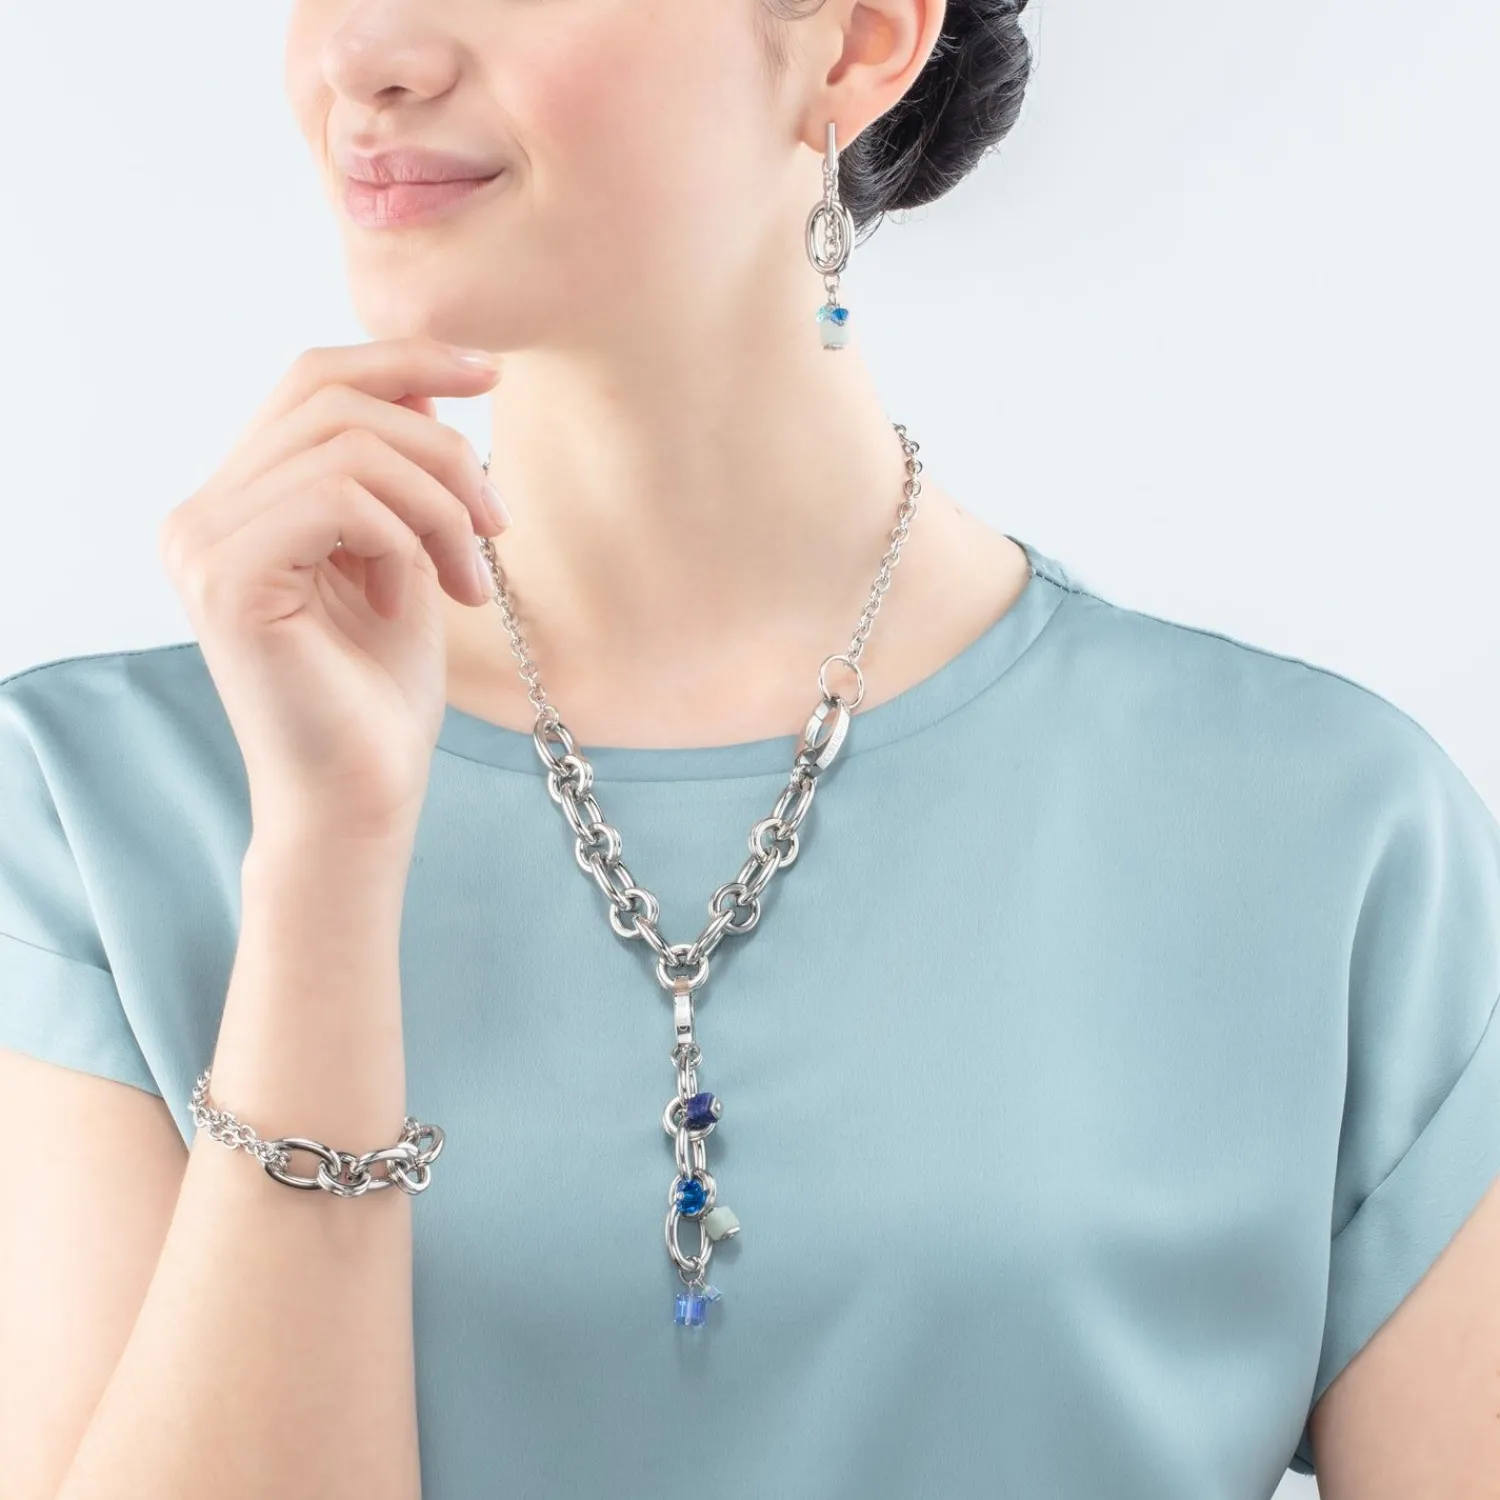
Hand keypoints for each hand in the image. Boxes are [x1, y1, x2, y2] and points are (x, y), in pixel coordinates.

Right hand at [158, 336, 506, 840]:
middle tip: (496, 523)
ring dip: (439, 503)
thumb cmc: (381, 694)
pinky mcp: (227, 578)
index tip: (489, 373)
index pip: (311, 383)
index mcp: (239, 502)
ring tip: (469, 575)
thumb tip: (425, 389)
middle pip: (331, 396)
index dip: (404, 361)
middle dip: (440, 447)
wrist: (362, 796)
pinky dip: (403, 537)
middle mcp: (202, 514)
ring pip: (349, 445)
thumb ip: (396, 476)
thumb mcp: (403, 557)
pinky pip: (339, 496)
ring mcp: (203, 544)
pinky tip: (411, 601)